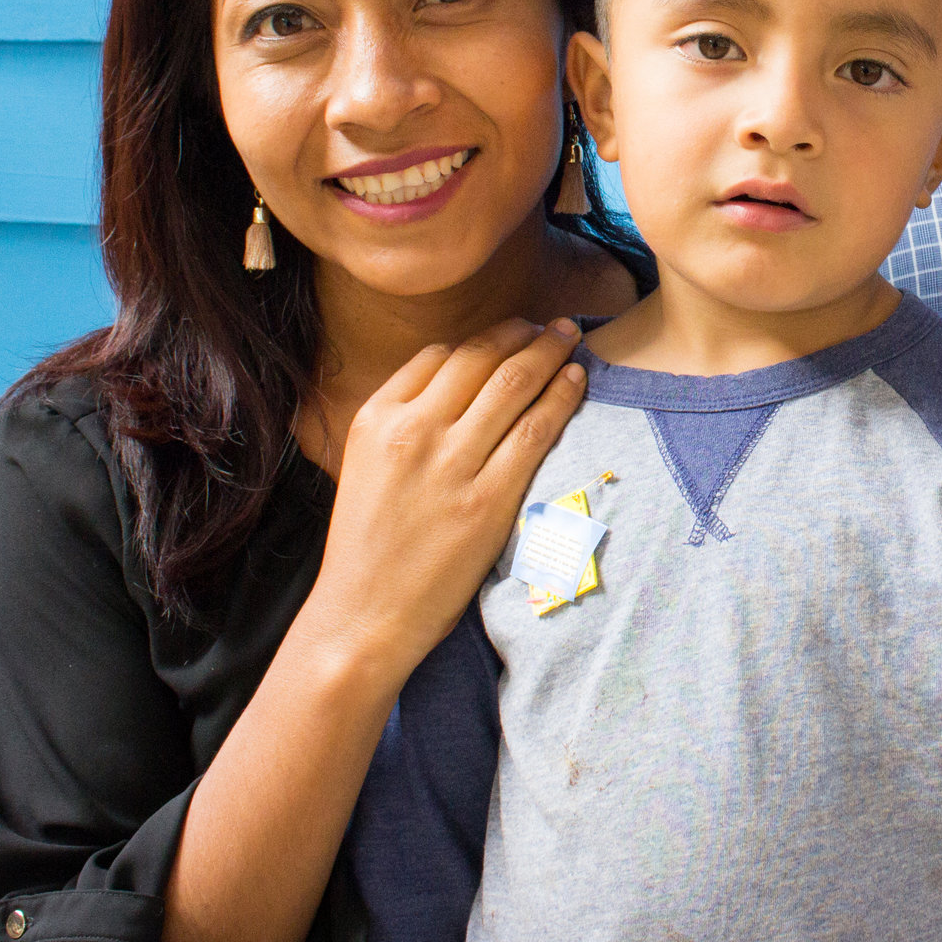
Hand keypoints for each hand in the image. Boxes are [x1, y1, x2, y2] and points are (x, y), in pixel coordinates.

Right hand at [304, 318, 587, 681]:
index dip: (485, 338)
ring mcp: (452, 464)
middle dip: (524, 332)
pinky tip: (577, 379)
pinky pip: (537, 430)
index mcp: (376, 418)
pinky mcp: (489, 499)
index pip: (440, 356)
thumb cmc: (368, 547)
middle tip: (554, 324)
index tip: (512, 333)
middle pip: (481, 357)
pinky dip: (562, 396)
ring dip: (550, 351)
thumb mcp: (366, 467)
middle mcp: (413, 431)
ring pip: (514, 383)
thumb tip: (459, 385)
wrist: (365, 616)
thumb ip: (404, 422)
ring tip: (572, 338)